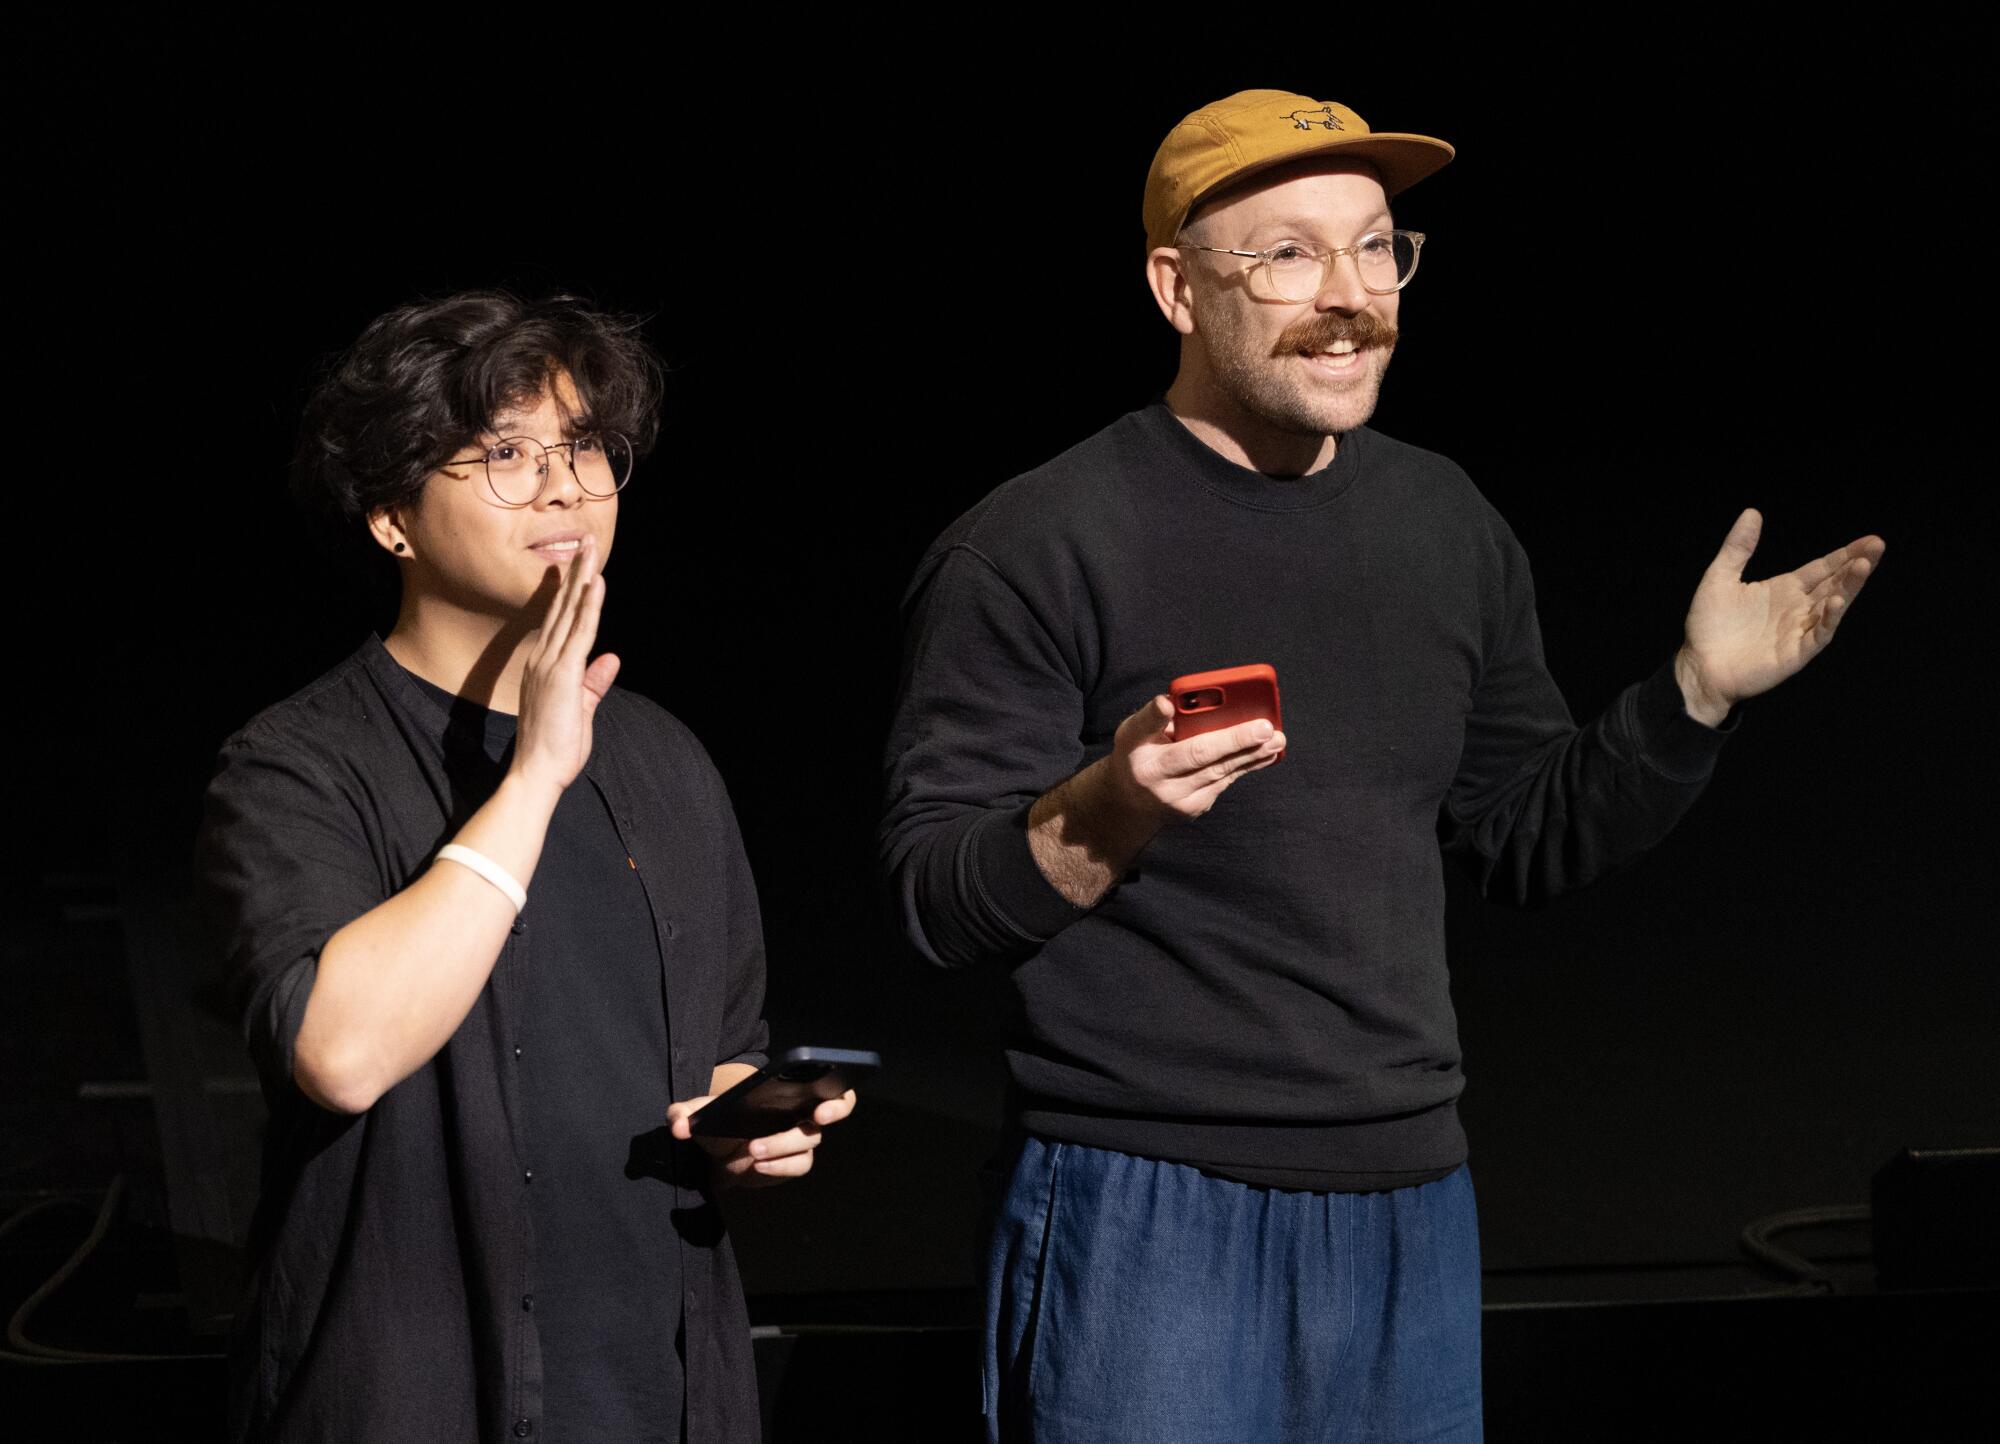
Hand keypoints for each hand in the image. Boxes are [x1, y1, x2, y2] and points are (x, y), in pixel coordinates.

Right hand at [512, 536, 620, 793]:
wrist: (536, 772)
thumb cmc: (554, 748)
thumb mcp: (579, 710)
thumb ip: (593, 684)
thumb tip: (610, 659)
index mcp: (546, 667)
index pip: (560, 621)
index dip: (569, 592)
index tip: (579, 567)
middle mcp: (544, 659)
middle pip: (561, 608)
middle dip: (574, 574)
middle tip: (583, 542)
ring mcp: (551, 664)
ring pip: (569, 613)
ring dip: (582, 580)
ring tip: (590, 550)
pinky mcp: (562, 674)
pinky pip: (579, 633)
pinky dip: (588, 607)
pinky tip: (594, 585)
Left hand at [667, 1090, 856, 1188]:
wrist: (717, 1156)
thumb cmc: (718, 1123)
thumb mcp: (699, 1113)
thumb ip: (685, 1113)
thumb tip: (678, 1124)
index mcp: (790, 1090)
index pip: (829, 1083)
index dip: (836, 1088)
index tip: (824, 1096)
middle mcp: (802, 1112)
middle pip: (833, 1108)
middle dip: (833, 1109)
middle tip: (817, 1116)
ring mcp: (800, 1139)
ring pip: (809, 1141)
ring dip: (784, 1145)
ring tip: (755, 1150)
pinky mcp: (793, 1163)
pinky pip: (798, 1165)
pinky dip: (780, 1166)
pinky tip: (758, 1165)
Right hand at [1106, 695, 1287, 825]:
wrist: (1131, 805)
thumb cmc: (1136, 756)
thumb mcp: (1132, 733)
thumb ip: (1151, 718)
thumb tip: (1172, 702)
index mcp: (1138, 752)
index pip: (1146, 731)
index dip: (1157, 718)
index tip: (1168, 704)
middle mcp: (1156, 779)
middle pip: (1198, 755)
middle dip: (1234, 740)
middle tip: (1265, 728)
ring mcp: (1177, 799)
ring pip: (1220, 772)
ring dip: (1252, 755)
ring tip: (1277, 740)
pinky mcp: (1195, 808)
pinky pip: (1224, 782)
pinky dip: (1245, 765)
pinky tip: (1267, 754)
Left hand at [1675, 510, 1884, 725]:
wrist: (1699, 666)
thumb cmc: (1708, 626)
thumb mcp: (1719, 578)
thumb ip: (1737, 548)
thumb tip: (1752, 512)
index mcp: (1784, 589)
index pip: (1822, 568)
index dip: (1844, 554)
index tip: (1868, 541)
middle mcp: (1797, 608)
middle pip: (1835, 583)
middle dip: (1856, 565)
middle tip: (1877, 546)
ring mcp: (1799, 631)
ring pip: (1833, 606)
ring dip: (1849, 587)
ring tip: (1862, 566)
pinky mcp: (1795, 653)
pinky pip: (1818, 634)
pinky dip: (1828, 619)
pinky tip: (1835, 601)